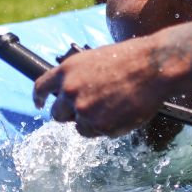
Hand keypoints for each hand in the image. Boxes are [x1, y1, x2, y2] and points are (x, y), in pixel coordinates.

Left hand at [32, 39, 164, 137]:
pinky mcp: (100, 125)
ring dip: (92, 122)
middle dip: (68, 115)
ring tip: (114, 107)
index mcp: (67, 70)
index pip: (41, 87)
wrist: (153, 66)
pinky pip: (98, 133)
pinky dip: (109, 127)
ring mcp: (84, 110)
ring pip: (80, 127)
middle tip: (87, 110)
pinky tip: (123, 112)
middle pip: (57, 114)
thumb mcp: (95, 59)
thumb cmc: (131, 59)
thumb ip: (79, 76)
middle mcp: (70, 91)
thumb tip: (74, 91)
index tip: (40, 104)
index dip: (39, 98)